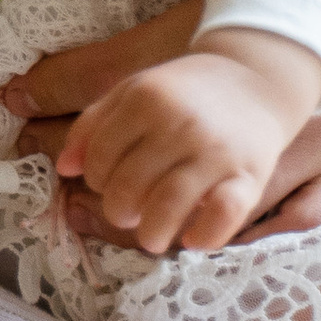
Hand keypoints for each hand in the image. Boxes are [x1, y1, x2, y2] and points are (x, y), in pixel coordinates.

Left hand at [59, 33, 320, 255]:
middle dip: (119, 208)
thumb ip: (93, 124)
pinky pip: (225, 214)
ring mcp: (215, 150)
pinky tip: (193, 241)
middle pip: (129, 185)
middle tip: (125, 212)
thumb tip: (63, 168)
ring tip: (149, 237)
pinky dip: (205, 235)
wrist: (257, 80)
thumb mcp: (133, 91)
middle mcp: (179, 124)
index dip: (95, 178)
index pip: (99, 157)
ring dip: (151, 231)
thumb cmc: (184, 92)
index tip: (106, 182)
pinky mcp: (250, 173)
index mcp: (145, 99)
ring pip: (169, 204)